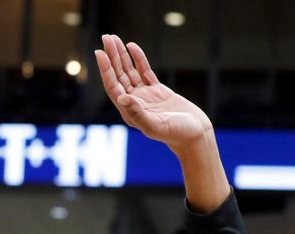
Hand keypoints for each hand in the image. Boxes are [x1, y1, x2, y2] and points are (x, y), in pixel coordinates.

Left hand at [95, 34, 211, 151]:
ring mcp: (145, 96)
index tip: (100, 52)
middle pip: (119, 75)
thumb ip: (137, 113)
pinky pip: (144, 71)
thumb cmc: (176, 134)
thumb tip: (121, 97)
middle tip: (106, 37)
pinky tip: (132, 47)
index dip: (106, 69)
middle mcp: (133, 102)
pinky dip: (138, 59)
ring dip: (121, 56)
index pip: (113, 86)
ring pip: (129, 72)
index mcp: (129, 111)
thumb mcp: (155, 125)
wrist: (194, 135)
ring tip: (114, 39)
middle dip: (112, 57)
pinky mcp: (157, 91)